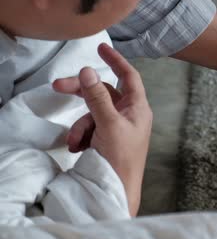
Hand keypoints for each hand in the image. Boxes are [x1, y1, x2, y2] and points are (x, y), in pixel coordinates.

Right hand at [53, 43, 152, 215]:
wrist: (116, 190)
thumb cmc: (121, 158)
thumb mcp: (108, 124)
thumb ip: (98, 97)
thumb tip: (88, 70)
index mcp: (138, 108)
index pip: (129, 76)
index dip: (116, 60)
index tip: (101, 47)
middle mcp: (129, 115)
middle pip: (103, 92)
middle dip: (81, 92)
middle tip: (57, 86)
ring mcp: (117, 127)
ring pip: (91, 112)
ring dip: (80, 126)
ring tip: (76, 143)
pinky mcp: (105, 139)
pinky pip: (88, 128)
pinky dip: (80, 136)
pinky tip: (79, 149)